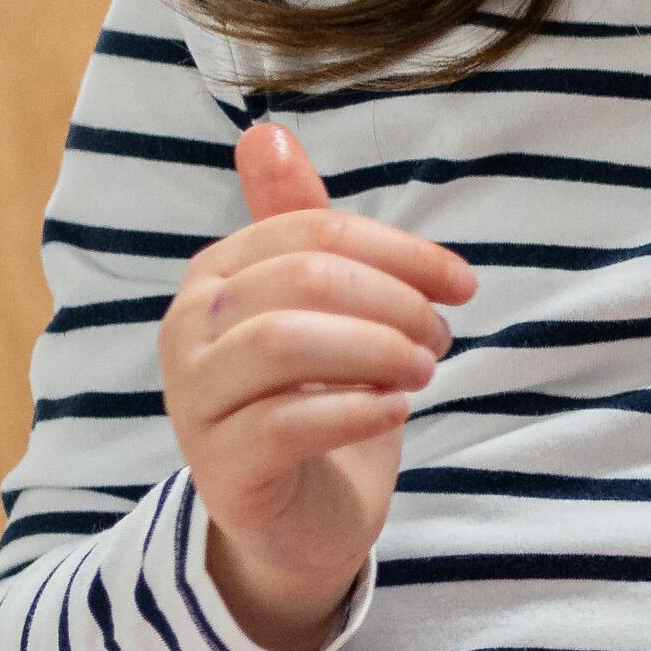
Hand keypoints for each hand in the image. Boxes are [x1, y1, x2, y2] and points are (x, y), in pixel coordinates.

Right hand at [160, 120, 475, 650]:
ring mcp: (194, 401)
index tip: (462, 285)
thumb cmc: (318, 400)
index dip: (401, 252)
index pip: (311, 232)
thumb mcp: (321, 309)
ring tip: (421, 373)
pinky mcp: (221, 468)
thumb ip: (298, 225)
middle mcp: (187, 331)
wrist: (299, 520)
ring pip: (286, 344)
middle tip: (441, 340)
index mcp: (215, 277)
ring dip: (377, 351)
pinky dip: (357, 410)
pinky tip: (395, 412)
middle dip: (393, 302)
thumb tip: (264, 130)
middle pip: (302, 279)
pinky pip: (288, 422)